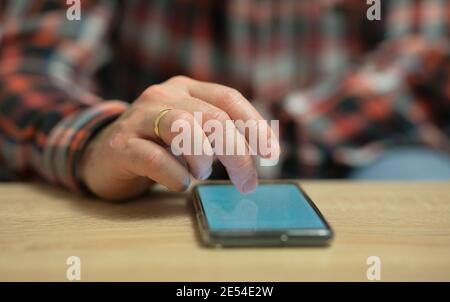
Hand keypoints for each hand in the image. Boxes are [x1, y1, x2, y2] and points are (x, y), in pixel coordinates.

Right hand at [79, 76, 279, 199]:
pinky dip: (174, 174)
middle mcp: (163, 97)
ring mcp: (139, 118)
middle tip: (247, 181)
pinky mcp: (121, 145)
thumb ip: (218, 134)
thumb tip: (258, 153)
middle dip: (237, 152)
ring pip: (182, 127)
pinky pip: (152, 157)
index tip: (271, 153)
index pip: (228, 99)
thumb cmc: (156, 145)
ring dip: (203, 156)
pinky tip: (181, 183)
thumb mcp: (190, 133)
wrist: (101, 154)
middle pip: (212, 117)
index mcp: (185, 90)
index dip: (254, 125)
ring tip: (203, 174)